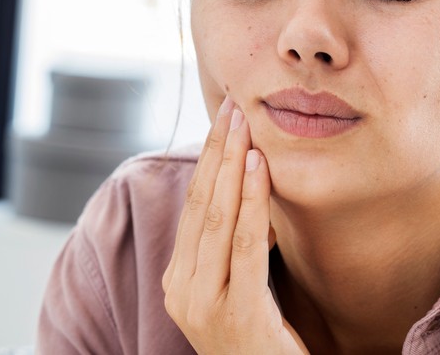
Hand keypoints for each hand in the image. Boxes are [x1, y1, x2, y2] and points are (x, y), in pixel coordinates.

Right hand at [162, 97, 307, 353]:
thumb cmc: (260, 336)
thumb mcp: (239, 285)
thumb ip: (235, 245)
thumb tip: (249, 187)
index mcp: (179, 279)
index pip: (192, 207)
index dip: (207, 160)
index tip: (222, 120)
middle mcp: (182, 289)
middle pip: (200, 204)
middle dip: (217, 152)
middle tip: (232, 107)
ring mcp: (203, 303)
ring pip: (217, 219)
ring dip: (232, 166)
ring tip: (244, 126)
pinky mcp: (236, 313)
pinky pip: (245, 245)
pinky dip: (252, 201)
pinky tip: (259, 168)